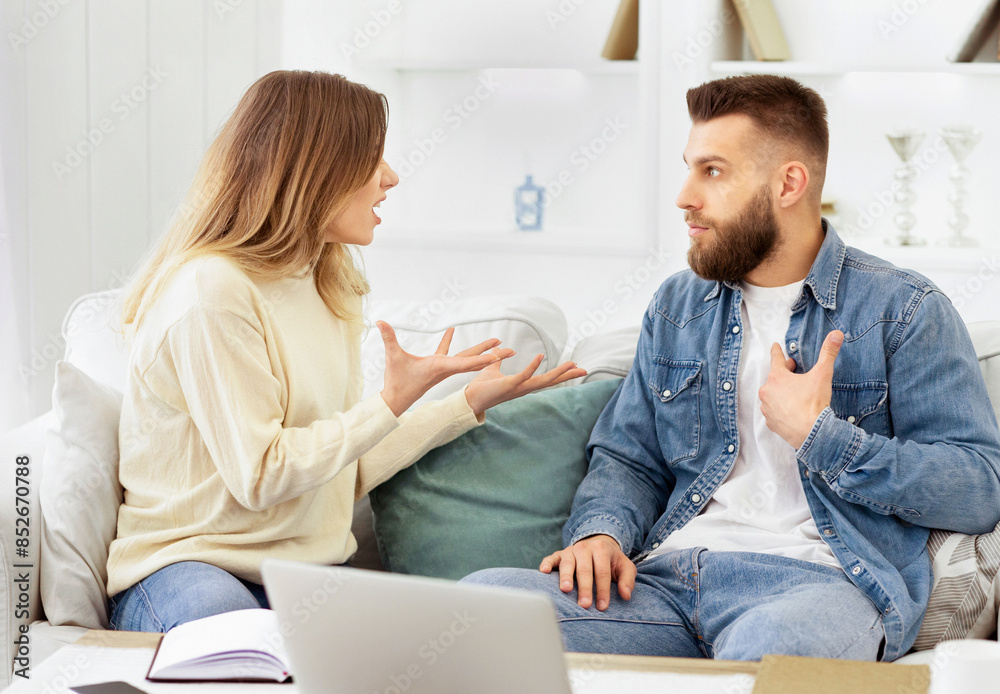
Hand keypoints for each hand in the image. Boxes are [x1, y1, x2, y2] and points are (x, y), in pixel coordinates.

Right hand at [378, 322, 513, 416]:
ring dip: (480, 350)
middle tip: (510, 350)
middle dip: (492, 354)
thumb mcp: (393, 357)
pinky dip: (449, 341)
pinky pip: (446, 353)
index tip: (497, 356)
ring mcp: (441, 368)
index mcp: (439, 366)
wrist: (395, 400)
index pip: (464, 362)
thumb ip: (388, 338)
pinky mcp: (434, 367)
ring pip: (465, 357)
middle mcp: (445, 368)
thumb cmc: (395, 381)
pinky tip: (451, 330)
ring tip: (495, 341)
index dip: (481, 358)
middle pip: (473, 360)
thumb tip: (380, 321)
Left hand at [463, 353, 586, 416]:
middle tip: (583, 369)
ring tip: (572, 364)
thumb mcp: (492, 369)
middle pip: (550, 381)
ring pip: (542, 380)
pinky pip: (523, 375)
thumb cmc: (482, 386)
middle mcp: (524, 387)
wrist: (470, 398)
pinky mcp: (509, 385)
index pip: (546, 378)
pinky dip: (532, 366)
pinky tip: (540, 356)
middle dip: (567, 375)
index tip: (574, 367)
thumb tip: (500, 349)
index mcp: (523, 384)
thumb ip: (499, 359)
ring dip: (557, 373)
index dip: (560, 373)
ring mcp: (518, 387)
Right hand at [539, 535, 636, 610]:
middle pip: (584, 569)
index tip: (602, 606)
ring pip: (567, 563)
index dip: (602, 590)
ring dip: (566, 576)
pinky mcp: (558, 554)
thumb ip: (627, 580)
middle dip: (585, 587)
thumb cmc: (611, 561)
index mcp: (601, 550)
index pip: (602, 572)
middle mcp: (584, 548)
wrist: (598, 544)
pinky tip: (543, 571)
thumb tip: (625, 595)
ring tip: (566, 589)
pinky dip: (547, 564)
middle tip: (584, 604)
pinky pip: (551, 558)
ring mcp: (570, 551)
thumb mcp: (625, 567)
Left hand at [759, 330, 843, 448]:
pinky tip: (792, 409)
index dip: (777, 351)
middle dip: (785, 373)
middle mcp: (767, 391)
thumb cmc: (814, 403)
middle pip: (775, 377)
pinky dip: (781, 407)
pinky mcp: (770, 422)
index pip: (775, 358)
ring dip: (781, 391)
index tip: (775, 346)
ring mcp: (767, 408)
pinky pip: (774, 410)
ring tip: (795, 393)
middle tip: (795, 371)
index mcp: (777, 377)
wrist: (811, 433)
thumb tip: (836, 334)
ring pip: (773, 394)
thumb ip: (828, 352)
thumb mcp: (822, 374)